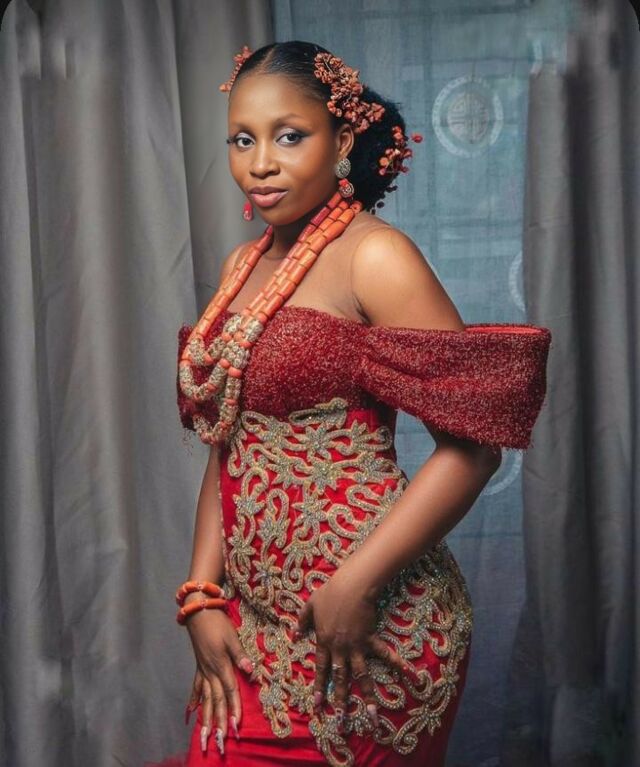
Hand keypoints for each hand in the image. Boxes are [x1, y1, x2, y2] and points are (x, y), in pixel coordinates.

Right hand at [184, 600, 254, 753]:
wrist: (199, 612)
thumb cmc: (218, 623)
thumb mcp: (232, 637)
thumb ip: (240, 656)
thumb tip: (251, 672)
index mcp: (221, 665)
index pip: (229, 692)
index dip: (234, 709)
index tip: (236, 727)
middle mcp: (210, 672)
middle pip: (215, 701)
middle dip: (218, 722)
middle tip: (220, 741)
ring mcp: (203, 670)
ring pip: (204, 699)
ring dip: (206, 718)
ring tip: (205, 735)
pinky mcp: (199, 666)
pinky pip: (196, 687)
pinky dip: (194, 701)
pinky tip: (192, 713)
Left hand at [294, 571, 410, 731]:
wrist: (352, 586)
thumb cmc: (330, 593)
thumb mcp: (311, 605)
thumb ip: (302, 622)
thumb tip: (294, 636)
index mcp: (324, 642)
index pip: (321, 670)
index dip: (319, 688)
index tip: (318, 707)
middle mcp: (340, 649)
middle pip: (340, 679)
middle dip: (341, 702)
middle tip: (342, 723)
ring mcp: (356, 646)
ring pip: (361, 675)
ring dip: (367, 696)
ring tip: (372, 716)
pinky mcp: (370, 639)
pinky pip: (385, 654)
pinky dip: (397, 664)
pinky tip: (411, 676)